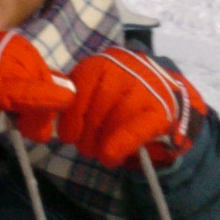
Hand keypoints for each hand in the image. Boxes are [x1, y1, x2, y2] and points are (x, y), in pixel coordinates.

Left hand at [62, 47, 205, 167]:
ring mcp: (148, 87)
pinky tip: (111, 157)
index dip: (71, 115)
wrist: (172, 104)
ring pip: (116, 116)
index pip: (80, 85)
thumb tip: (46, 107)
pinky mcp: (162, 110)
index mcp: (104, 62)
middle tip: (86, 148)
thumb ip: (74, 96)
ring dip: (102, 142)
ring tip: (101, 153)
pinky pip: (136, 128)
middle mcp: (126, 68)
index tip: (68, 135)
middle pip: (98, 102)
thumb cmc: (123, 102)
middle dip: (86, 132)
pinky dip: (120, 145)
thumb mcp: (97, 91)